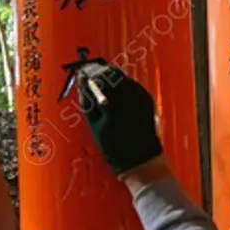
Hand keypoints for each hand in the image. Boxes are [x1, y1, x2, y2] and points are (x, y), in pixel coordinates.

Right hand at [77, 62, 163, 176]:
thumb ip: (87, 102)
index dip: (89, 72)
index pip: (99, 79)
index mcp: (113, 105)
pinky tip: (117, 91)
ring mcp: (141, 97)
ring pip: (124, 78)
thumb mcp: (94, 125)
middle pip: (113, 74)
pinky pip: (133, 85)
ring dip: (112, 76)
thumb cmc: (112, 145)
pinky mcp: (148, 99)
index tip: (82, 71)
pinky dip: (123, 84)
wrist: (139, 158)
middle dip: (101, 71)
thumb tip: (81, 81)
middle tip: (91, 73)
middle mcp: (129, 98)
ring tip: (102, 82)